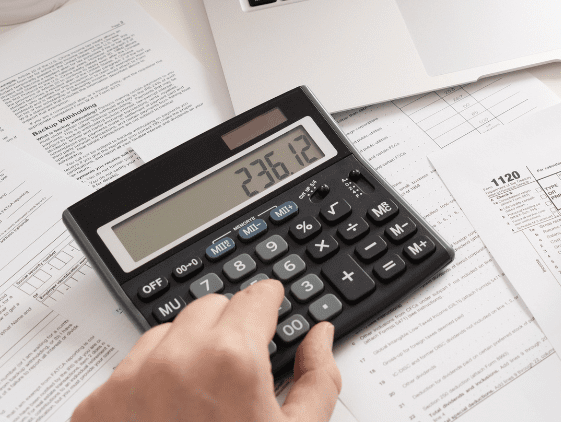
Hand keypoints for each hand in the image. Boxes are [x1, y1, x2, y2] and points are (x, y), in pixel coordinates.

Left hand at [71, 279, 341, 421]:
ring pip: (166, 334)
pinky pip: (126, 370)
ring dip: (187, 349)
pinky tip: (169, 418)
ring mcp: (129, 383)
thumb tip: (319, 338)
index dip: (270, 304)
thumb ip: (319, 378)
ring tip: (203, 398)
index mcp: (232, 359)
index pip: (255, 296)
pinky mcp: (95, 409)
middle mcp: (176, 359)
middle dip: (230, 326)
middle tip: (242, 365)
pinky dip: (148, 382)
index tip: (272, 308)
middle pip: (211, 307)